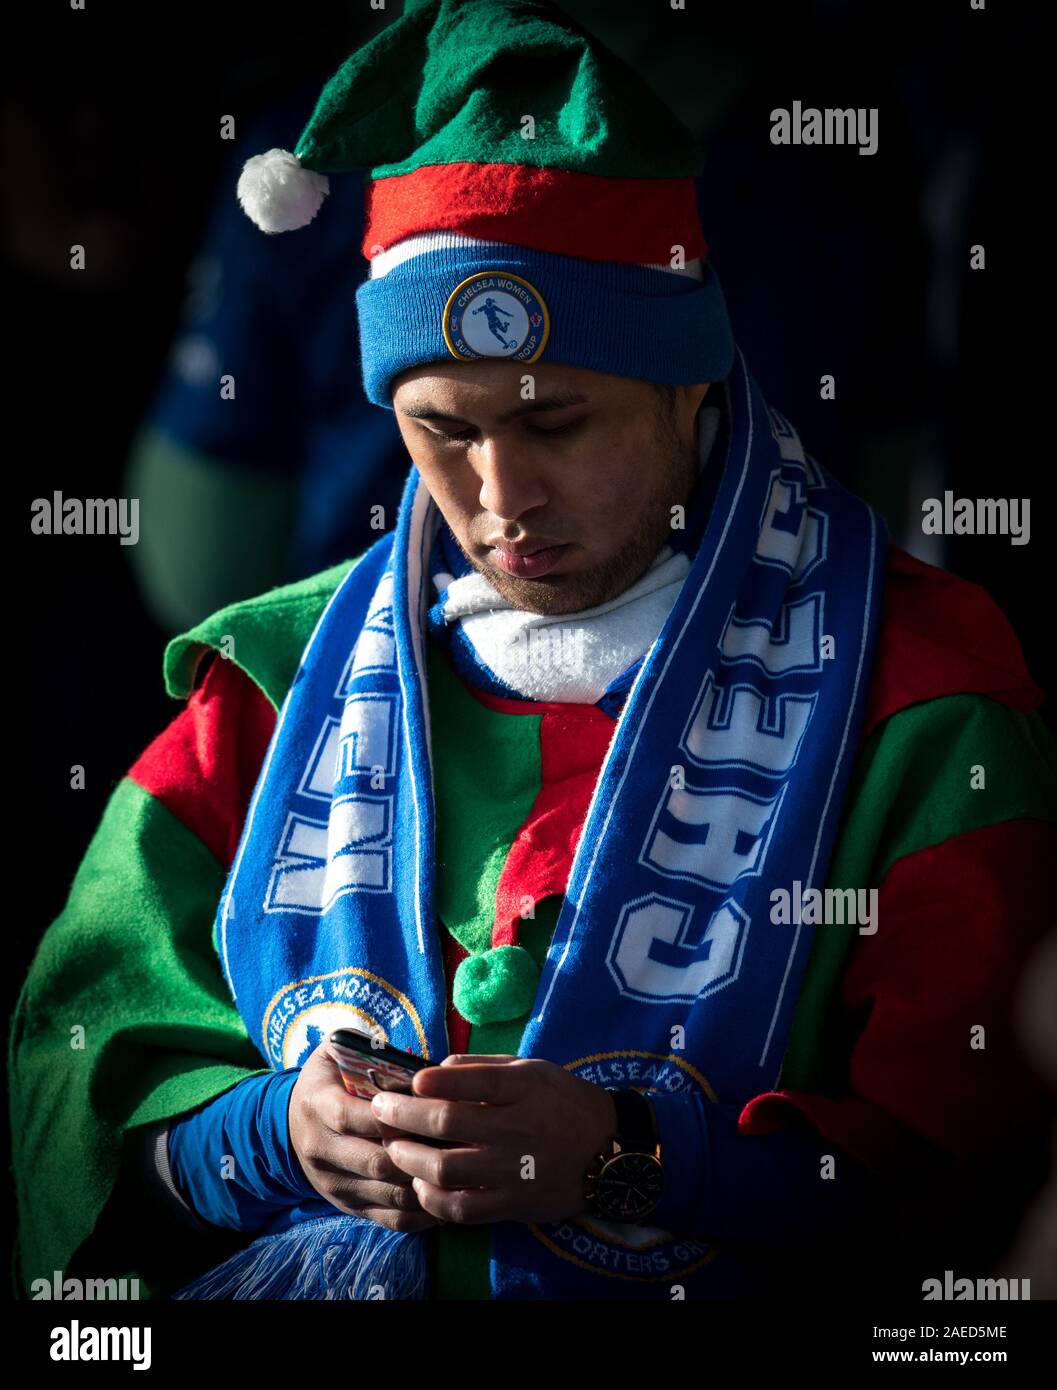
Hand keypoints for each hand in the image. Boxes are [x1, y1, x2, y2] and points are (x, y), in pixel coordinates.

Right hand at [287, 1041, 441, 1231]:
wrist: (290, 1127)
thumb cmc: (327, 1081)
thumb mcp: (333, 1053)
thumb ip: (362, 1045)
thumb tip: (406, 1054)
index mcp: (318, 1107)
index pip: (354, 1117)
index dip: (393, 1117)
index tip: (428, 1106)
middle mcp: (322, 1150)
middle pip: (376, 1161)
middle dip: (419, 1153)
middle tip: (459, 1140)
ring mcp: (335, 1184)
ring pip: (389, 1194)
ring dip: (427, 1183)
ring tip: (460, 1167)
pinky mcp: (349, 1207)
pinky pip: (391, 1219)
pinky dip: (423, 1212)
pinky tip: (447, 1193)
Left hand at [371, 1054, 617, 1225]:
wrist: (608, 1150)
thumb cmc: (563, 1101)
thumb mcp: (533, 1069)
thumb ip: (485, 1067)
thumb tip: (438, 1069)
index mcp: (524, 1088)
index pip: (472, 1079)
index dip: (432, 1081)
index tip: (408, 1081)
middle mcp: (518, 1127)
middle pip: (447, 1122)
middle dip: (403, 1115)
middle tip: (379, 1111)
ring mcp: (515, 1170)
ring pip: (446, 1168)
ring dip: (409, 1157)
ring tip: (392, 1148)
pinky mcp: (514, 1204)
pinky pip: (463, 1208)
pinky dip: (433, 1199)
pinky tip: (420, 1185)